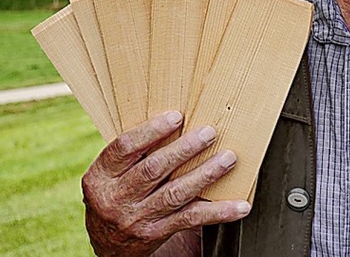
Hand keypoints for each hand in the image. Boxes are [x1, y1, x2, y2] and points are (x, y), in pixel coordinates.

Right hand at [82, 111, 250, 256]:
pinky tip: (239, 205)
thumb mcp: (109, 172)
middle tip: (209, 133)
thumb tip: (176, 115)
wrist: (105, 243)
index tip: (177, 116)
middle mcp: (116, 198)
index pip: (124, 148)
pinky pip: (191, 219)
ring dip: (205, 174)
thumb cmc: (114, 191)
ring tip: (228, 158)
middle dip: (184, 149)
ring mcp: (137, 218)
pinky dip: (218, 211)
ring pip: (176, 194)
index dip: (151, 130)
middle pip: (153, 169)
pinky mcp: (157, 233)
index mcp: (101, 176)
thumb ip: (134, 149)